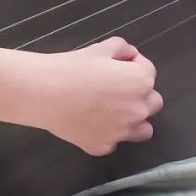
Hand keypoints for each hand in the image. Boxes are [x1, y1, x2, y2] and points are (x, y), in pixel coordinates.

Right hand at [22, 37, 163, 155]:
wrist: (44, 93)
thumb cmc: (72, 67)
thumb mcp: (100, 48)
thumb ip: (122, 48)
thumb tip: (129, 55)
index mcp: (141, 82)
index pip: (149, 72)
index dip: (133, 65)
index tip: (117, 65)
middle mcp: (139, 110)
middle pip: (152, 103)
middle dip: (138, 94)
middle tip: (115, 88)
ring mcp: (121, 132)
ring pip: (142, 130)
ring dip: (133, 121)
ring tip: (112, 112)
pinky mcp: (102, 147)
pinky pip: (112, 142)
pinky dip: (105, 134)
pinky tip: (88, 123)